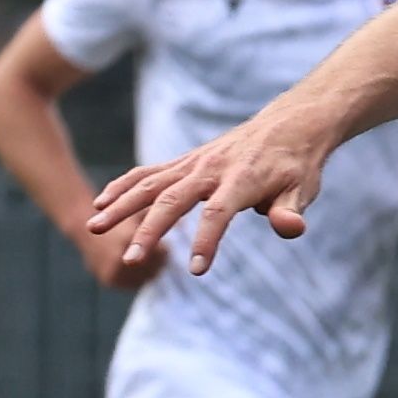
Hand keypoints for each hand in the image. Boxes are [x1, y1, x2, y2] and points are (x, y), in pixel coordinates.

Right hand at [87, 112, 333, 282]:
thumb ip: (290, 211)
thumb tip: (290, 229)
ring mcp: (193, 163)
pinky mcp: (184, 162)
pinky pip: (147, 173)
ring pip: (150, 184)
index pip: (219, 213)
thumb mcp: (303, 188)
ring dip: (121, 205)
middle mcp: (210, 169)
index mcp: (241, 179)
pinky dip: (123, 186)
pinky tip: (101, 203)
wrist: (287, 126)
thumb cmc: (296, 165)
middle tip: (130, 258)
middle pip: (173, 200)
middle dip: (149, 230)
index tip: (197, 270)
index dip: (207, 241)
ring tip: (94, 227)